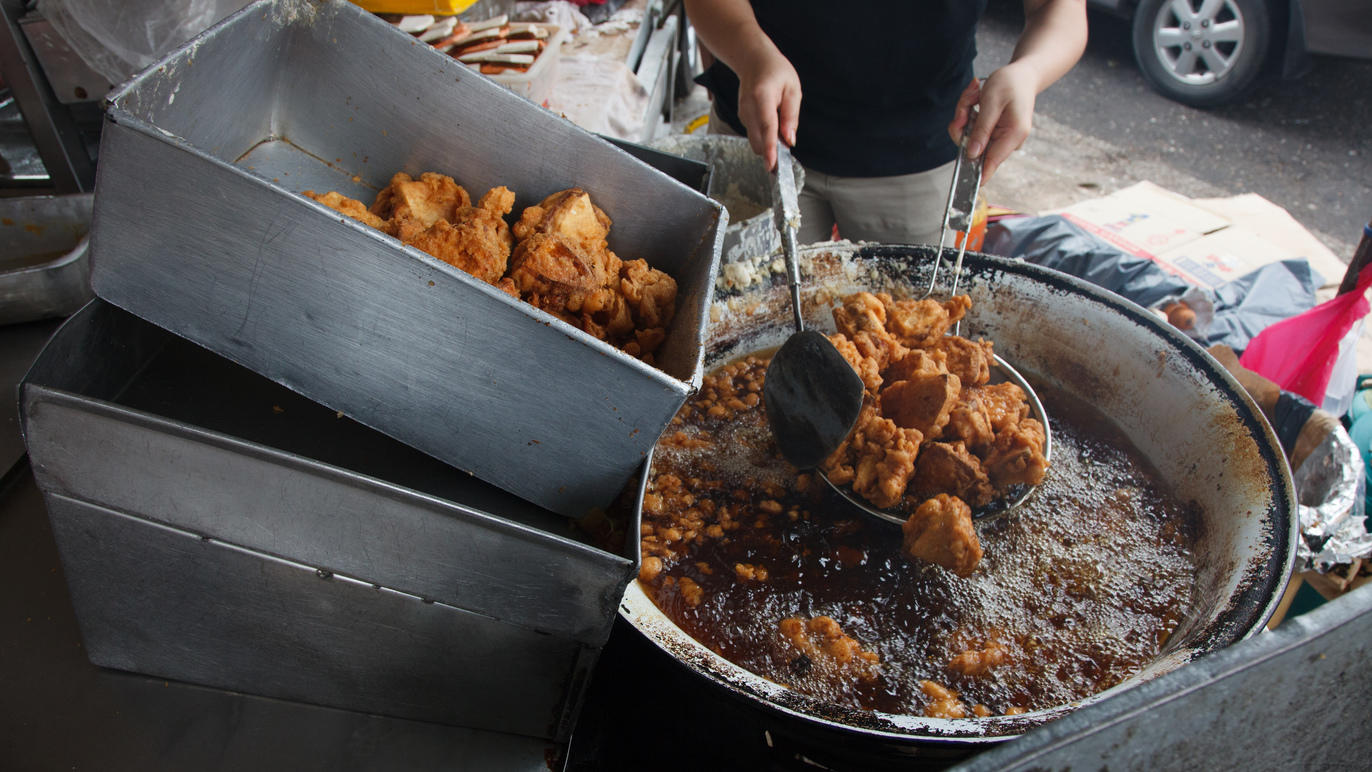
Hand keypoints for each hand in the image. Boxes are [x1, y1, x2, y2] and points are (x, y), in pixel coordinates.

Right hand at [733, 48, 800, 169]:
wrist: (753, 61)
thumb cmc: (776, 71)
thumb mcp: (792, 89)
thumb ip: (791, 116)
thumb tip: (790, 140)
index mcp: (762, 97)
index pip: (767, 127)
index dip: (770, 148)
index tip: (772, 165)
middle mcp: (748, 107)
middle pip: (757, 140)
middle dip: (772, 150)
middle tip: (787, 145)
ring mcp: (742, 113)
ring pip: (755, 140)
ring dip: (768, 143)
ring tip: (781, 127)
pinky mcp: (742, 118)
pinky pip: (754, 134)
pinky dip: (764, 137)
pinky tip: (772, 123)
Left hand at [948, 62, 1037, 182]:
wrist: (1022, 74)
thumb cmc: (1010, 83)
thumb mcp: (992, 102)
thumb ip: (982, 129)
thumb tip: (972, 154)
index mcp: (1013, 134)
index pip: (992, 162)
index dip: (977, 174)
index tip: (967, 186)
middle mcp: (1007, 140)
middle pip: (973, 146)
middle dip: (963, 123)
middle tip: (967, 102)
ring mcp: (999, 137)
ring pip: (969, 136)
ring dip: (964, 114)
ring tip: (974, 95)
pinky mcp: (992, 132)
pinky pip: (971, 129)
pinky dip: (968, 112)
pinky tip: (975, 98)